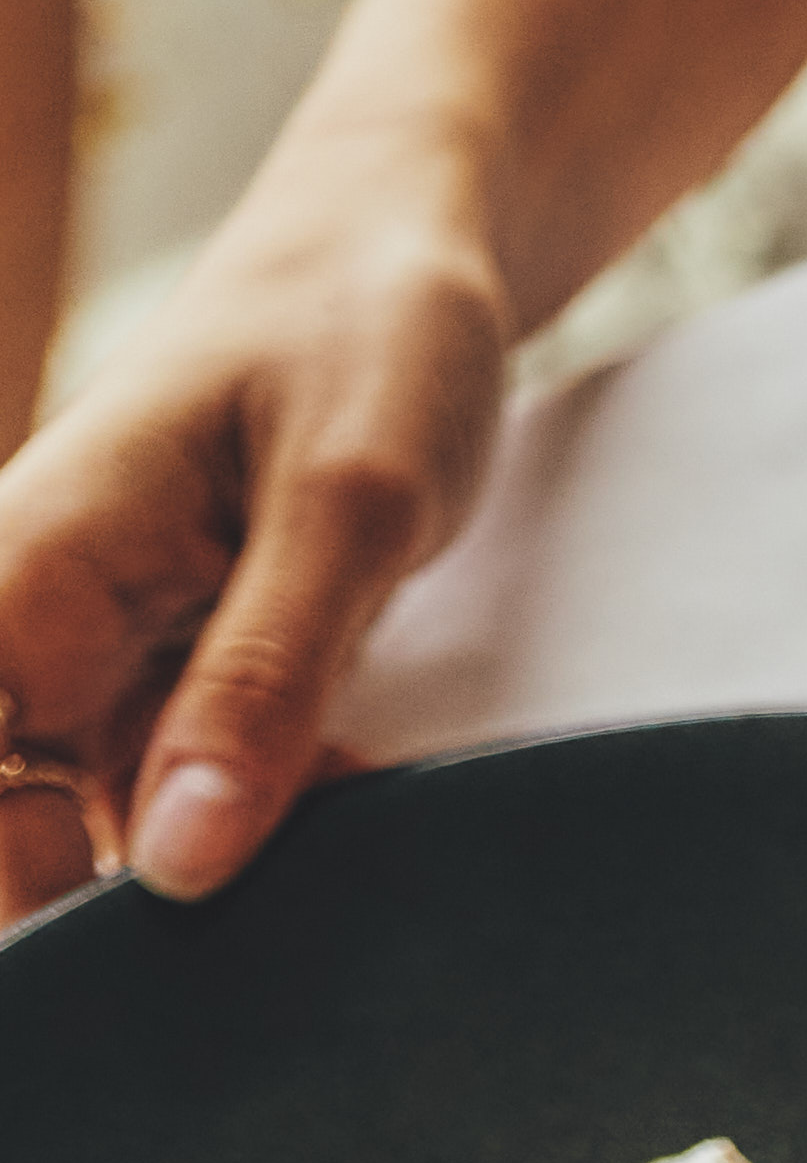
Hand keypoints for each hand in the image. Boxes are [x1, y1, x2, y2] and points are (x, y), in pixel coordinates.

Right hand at [0, 139, 513, 922]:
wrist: (411, 252)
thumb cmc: (369, 333)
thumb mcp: (347, 504)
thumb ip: (261, 681)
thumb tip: (173, 868)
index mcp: (29, 570)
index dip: (8, 870)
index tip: (111, 896)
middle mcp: (40, 632)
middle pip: (12, 834)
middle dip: (115, 906)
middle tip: (258, 910)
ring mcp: (109, 668)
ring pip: (113, 840)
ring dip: (224, 871)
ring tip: (327, 798)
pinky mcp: (181, 690)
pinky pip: (194, 808)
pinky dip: (271, 825)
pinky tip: (347, 786)